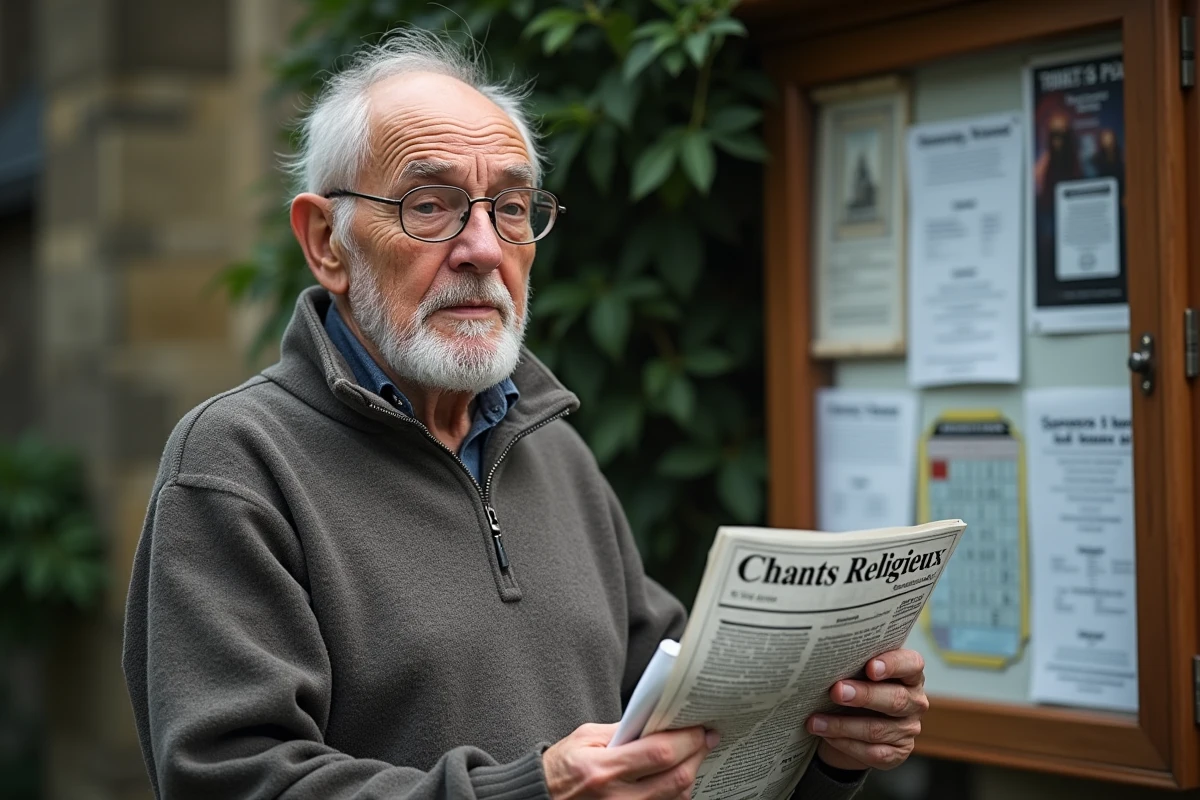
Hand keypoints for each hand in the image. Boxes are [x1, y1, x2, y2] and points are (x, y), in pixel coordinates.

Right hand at [542, 722, 718, 799]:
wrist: (540, 799)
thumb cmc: (560, 767)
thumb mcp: (586, 738)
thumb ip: (623, 730)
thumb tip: (659, 720)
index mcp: (603, 769)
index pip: (659, 753)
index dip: (687, 739)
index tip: (700, 727)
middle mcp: (617, 798)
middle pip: (676, 779)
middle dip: (697, 755)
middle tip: (706, 738)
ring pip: (676, 798)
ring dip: (690, 774)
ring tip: (692, 754)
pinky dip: (676, 792)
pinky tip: (676, 776)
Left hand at [807, 649, 927, 771]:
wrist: (851, 723)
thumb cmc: (855, 687)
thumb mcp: (857, 672)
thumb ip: (854, 665)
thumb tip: (828, 662)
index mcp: (909, 674)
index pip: (911, 664)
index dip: (893, 665)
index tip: (870, 667)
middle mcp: (914, 702)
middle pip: (896, 699)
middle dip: (864, 696)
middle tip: (836, 691)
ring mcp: (908, 729)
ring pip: (877, 730)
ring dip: (842, 725)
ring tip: (816, 721)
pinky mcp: (897, 753)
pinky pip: (872, 752)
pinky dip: (845, 744)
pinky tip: (827, 736)